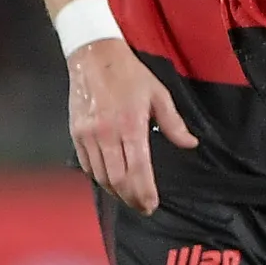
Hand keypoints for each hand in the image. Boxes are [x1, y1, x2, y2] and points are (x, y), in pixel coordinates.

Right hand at [68, 36, 197, 213]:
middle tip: (143, 207)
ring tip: (129, 197)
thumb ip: (174, 124)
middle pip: (117, 179)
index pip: (138, 169)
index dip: (144, 192)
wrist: (93, 57)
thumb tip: (190, 145)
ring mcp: (87, 135)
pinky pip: (86, 165)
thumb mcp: (159, 95)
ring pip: (100, 175)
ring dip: (115, 191)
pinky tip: (110, 181)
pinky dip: (99, 177)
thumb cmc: (131, 75)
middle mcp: (106, 134)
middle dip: (130, 197)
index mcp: (131, 126)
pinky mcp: (75, 133)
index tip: (151, 205)